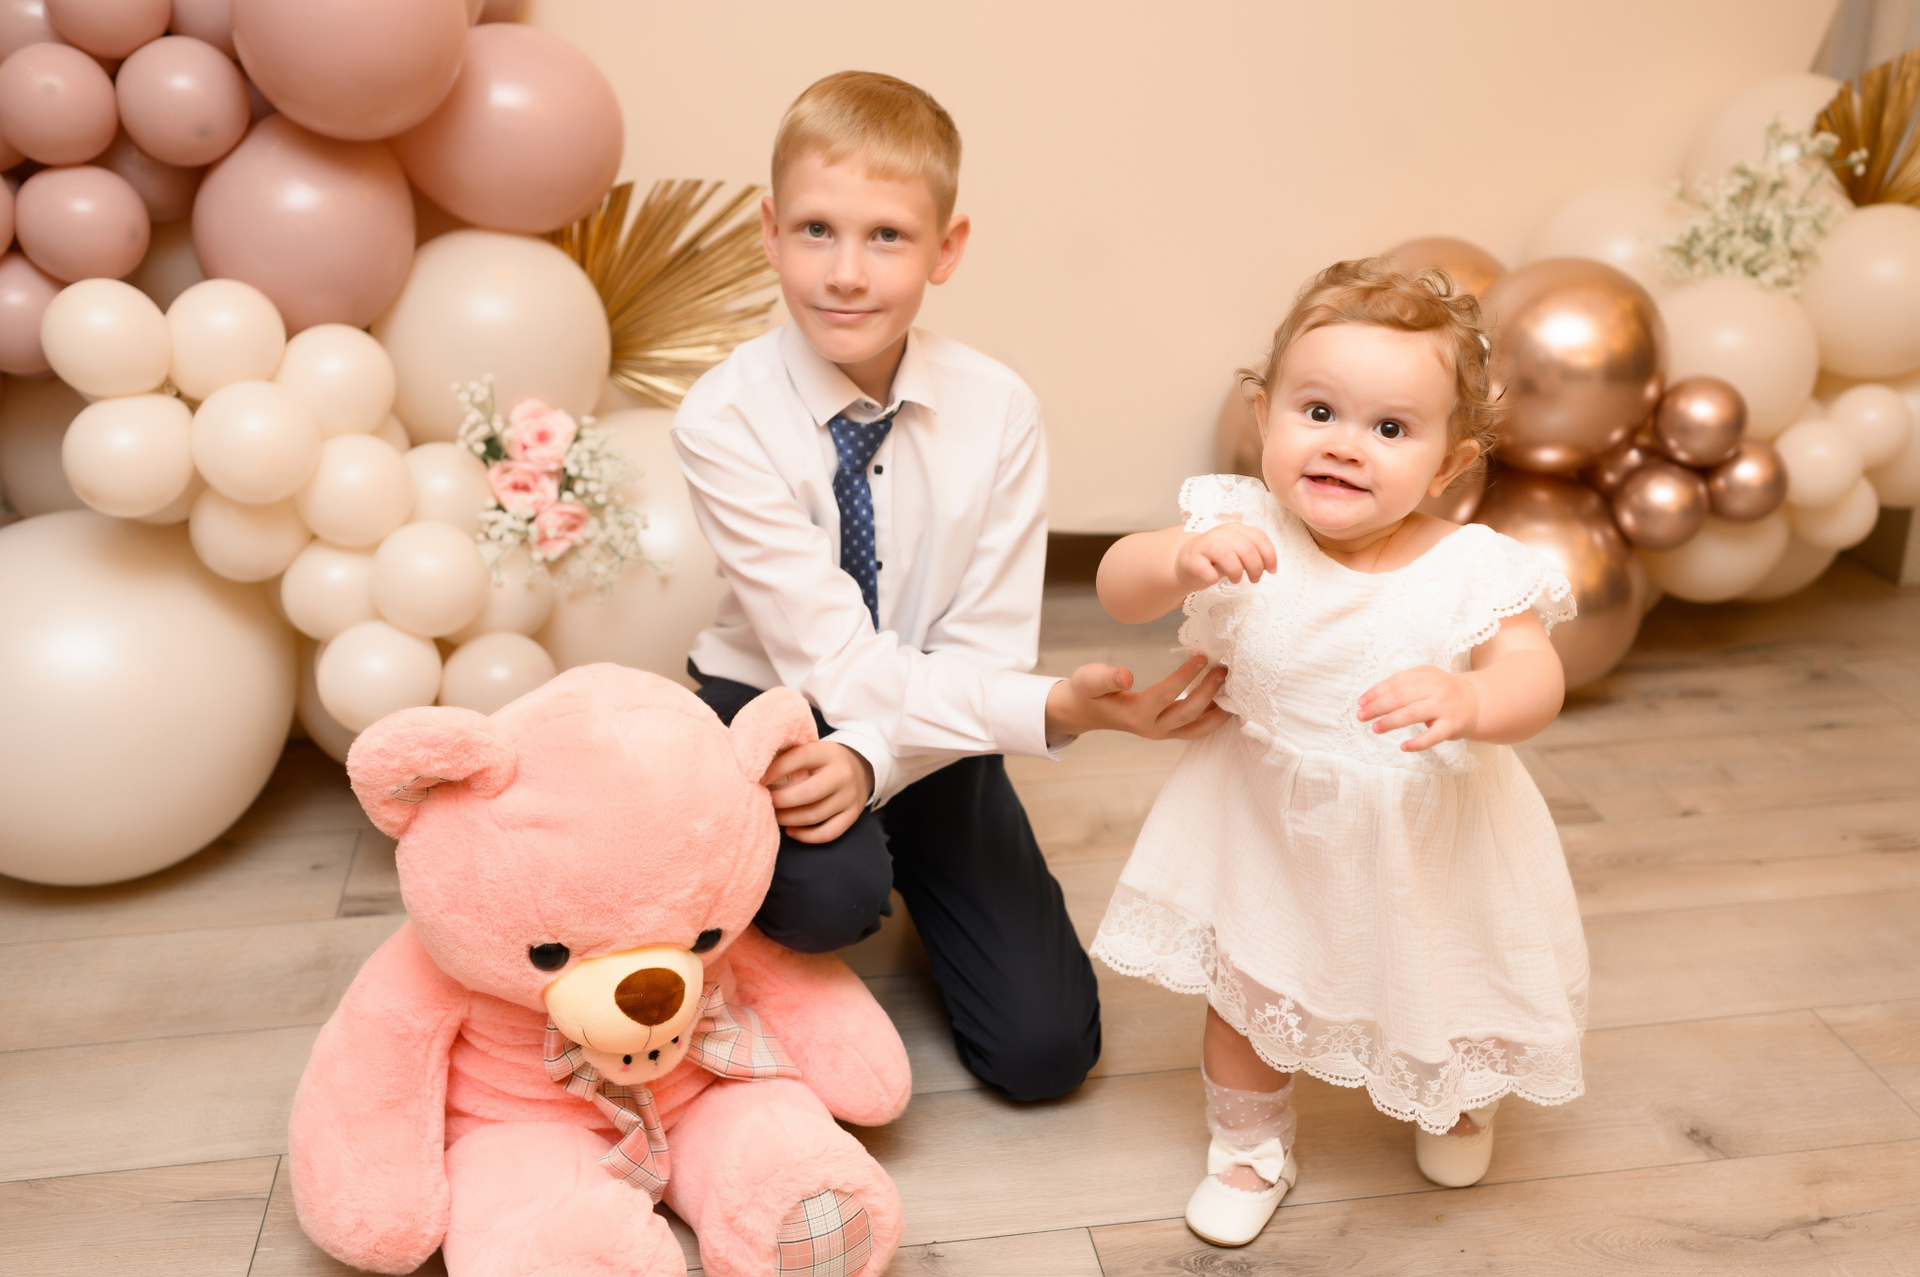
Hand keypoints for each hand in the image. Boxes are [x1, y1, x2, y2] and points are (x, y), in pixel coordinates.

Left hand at [762, 740, 872, 843]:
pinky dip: (806, 836)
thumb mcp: (811, 749)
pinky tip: (791, 831)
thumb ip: (788, 755)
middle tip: (765, 802)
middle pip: (808, 793)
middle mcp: (842, 774)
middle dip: (780, 801)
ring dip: (788, 819)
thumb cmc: (822, 760)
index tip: (757, 779)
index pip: (798, 758)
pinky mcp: (852, 815)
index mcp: (828, 753)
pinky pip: (827, 833)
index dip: (774, 770)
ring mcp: (849, 797)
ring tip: (775, 816)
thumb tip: (752, 765)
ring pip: (814, 816)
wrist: (859, 767)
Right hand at [1045, 654, 1231, 739]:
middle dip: (1209, 692)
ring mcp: (1162, 733)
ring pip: (1197, 729)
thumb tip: (1125, 676)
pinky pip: (1196, 728)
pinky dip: (1213, 717)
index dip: (1185, 677)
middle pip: (1188, 714)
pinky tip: (1225, 699)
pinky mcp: (1169, 731)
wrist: (1086, 711)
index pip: (1166, 695)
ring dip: (1218, 711)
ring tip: (1234, 689)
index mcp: (1135, 715)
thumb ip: (1106, 678)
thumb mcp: (1089, 679)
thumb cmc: (1088, 690)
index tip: (1201, 656)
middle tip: (1224, 669)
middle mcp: (1152, 729)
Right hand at [1173, 524, 1277, 591]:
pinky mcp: (1190, 560)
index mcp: (1234, 528)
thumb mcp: (1238, 551)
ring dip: (1236, 572)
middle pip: (1245, 548)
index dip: (1269, 555)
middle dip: (1255, 568)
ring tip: (1236, 580)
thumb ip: (1253, 553)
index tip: (1271, 570)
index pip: (1258, 536)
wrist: (1185, 561)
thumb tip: (1270, 565)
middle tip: (1254, 579)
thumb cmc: (1215, 559)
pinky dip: (1214, 578)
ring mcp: (1203, 545)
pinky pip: (1206, 570)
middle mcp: (1219, 533)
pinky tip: (1214, 579)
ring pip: (1226, 554)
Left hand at [1356, 665, 1479, 751]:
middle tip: (1361, 716)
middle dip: (1378, 707)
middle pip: (1401, 697)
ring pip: (1412, 714)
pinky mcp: (1452, 725)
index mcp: (1425, 674)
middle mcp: (1435, 688)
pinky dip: (1417, 743)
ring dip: (1391, 721)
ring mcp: (1444, 706)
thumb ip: (1401, 687)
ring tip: (1375, 728)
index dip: (1376, 692)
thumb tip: (1369, 700)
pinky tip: (1403, 747)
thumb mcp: (1424, 681)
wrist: (1476, 701)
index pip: (1395, 682)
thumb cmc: (1441, 693)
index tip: (1361, 702)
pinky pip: (1432, 736)